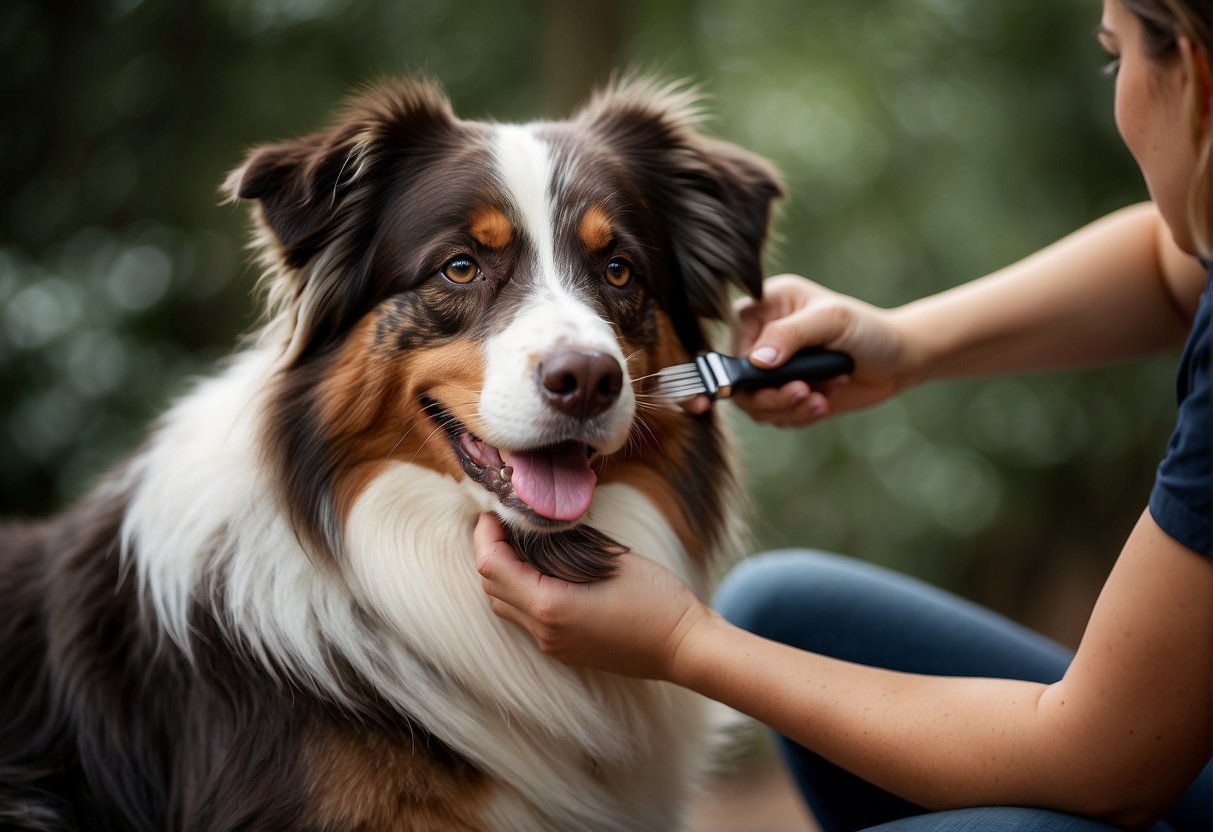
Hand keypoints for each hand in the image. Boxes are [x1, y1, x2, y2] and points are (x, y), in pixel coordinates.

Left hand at [474, 514, 712, 679]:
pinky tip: (539, 571)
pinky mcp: (565, 650)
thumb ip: (567, 546)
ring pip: (505, 606)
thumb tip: (539, 528)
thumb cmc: (657, 599)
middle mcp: (543, 630)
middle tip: (502, 522)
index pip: (491, 565)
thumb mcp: (610, 560)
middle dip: (489, 552)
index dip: (486, 534)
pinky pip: (526, 619)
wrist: (684, 647)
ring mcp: (553, 645)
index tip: (494, 511)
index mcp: (549, 606)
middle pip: (491, 588)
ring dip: (502, 574)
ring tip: (517, 543)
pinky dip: (521, 591)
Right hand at [732, 273, 908, 425]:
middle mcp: (762, 338)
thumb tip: (757, 361)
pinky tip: (825, 401)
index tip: (757, 385)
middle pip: (740, 382)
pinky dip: (800, 415)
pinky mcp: (786, 395)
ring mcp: (773, 370)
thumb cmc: (866, 328)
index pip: (733, 344)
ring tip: (821, 399)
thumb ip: (790, 335)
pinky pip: (776, 416)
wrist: (897, 360)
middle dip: (772, 396)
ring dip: (790, 408)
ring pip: (756, 405)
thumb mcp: (831, 320)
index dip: (739, 371)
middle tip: (804, 394)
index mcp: (764, 308)